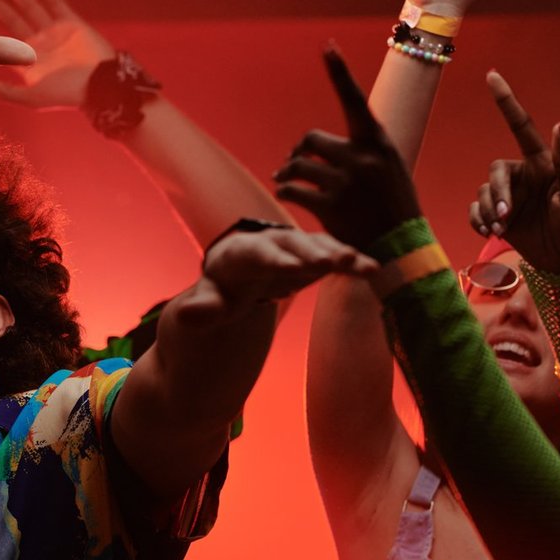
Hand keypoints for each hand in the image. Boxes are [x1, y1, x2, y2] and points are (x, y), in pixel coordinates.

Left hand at [0, 0, 113, 108]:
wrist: (103, 87)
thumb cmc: (67, 96)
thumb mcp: (32, 97)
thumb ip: (6, 91)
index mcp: (25, 60)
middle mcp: (37, 44)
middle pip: (12, 19)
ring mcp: (54, 32)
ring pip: (31, 7)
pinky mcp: (71, 22)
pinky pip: (54, 2)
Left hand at [195, 225, 376, 311]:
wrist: (241, 275)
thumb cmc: (223, 291)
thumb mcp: (211, 301)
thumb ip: (203, 309)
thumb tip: (186, 317)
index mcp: (240, 252)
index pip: (256, 253)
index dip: (273, 259)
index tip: (291, 269)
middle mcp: (270, 242)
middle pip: (292, 244)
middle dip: (312, 252)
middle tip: (333, 261)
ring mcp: (294, 246)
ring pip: (317, 246)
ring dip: (338, 254)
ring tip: (361, 265)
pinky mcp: (313, 254)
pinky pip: (333, 255)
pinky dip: (351, 262)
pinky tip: (373, 270)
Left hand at [273, 47, 422, 249]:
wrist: (401, 247)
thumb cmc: (392, 205)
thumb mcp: (388, 167)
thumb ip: (359, 150)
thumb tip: (312, 147)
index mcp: (377, 142)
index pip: (354, 100)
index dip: (339, 73)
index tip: (327, 46)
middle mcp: (361, 157)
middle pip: (310, 139)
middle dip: (299, 151)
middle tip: (294, 164)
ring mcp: (345, 182)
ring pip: (298, 164)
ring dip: (288, 172)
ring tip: (288, 180)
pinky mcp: (330, 206)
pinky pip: (294, 189)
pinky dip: (286, 191)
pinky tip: (288, 194)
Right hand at [469, 72, 559, 274]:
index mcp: (542, 164)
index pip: (521, 126)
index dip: (506, 101)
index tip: (492, 75)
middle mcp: (523, 176)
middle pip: (495, 171)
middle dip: (496, 193)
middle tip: (505, 217)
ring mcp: (509, 197)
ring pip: (483, 193)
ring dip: (488, 211)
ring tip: (500, 229)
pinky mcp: (497, 218)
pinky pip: (475, 211)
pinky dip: (477, 220)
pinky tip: (489, 232)